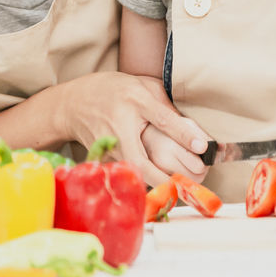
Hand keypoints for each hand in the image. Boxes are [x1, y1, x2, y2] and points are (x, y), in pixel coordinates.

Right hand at [62, 72, 209, 182]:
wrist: (73, 104)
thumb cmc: (112, 91)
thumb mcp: (140, 87)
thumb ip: (164, 105)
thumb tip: (190, 129)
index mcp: (132, 103)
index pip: (162, 120)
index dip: (183, 134)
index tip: (202, 147)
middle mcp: (120, 129)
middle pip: (143, 163)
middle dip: (165, 179)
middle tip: (187, 186)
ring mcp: (109, 148)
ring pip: (135, 173)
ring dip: (156, 183)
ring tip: (181, 189)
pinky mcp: (105, 160)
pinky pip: (128, 174)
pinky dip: (144, 182)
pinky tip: (161, 187)